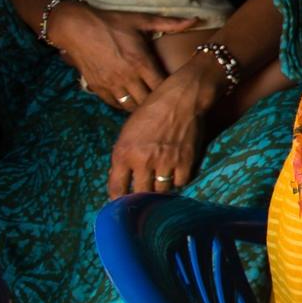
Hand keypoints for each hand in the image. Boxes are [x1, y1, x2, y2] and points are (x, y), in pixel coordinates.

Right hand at [47, 2, 198, 110]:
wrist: (75, 27)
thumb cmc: (110, 22)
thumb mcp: (141, 20)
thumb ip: (169, 23)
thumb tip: (195, 19)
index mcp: (141, 62)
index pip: (162, 87)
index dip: (172, 91)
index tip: (178, 90)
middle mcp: (127, 77)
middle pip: (148, 102)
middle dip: (158, 103)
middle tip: (166, 100)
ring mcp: (111, 84)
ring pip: (131, 107)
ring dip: (141, 107)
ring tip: (149, 103)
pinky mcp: (98, 87)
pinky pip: (114, 104)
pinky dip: (124, 105)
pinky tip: (131, 100)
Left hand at [107, 66, 211, 197]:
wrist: (180, 98)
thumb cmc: (151, 111)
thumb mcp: (128, 131)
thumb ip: (124, 155)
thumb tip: (122, 177)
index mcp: (123, 153)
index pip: (116, 187)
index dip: (117, 199)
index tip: (121, 203)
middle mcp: (142, 161)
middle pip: (139, 194)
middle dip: (139, 197)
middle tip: (142, 198)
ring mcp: (165, 163)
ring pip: (160, 190)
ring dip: (159, 189)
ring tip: (159, 184)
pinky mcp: (185, 162)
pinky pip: (180, 182)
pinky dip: (177, 180)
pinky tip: (175, 174)